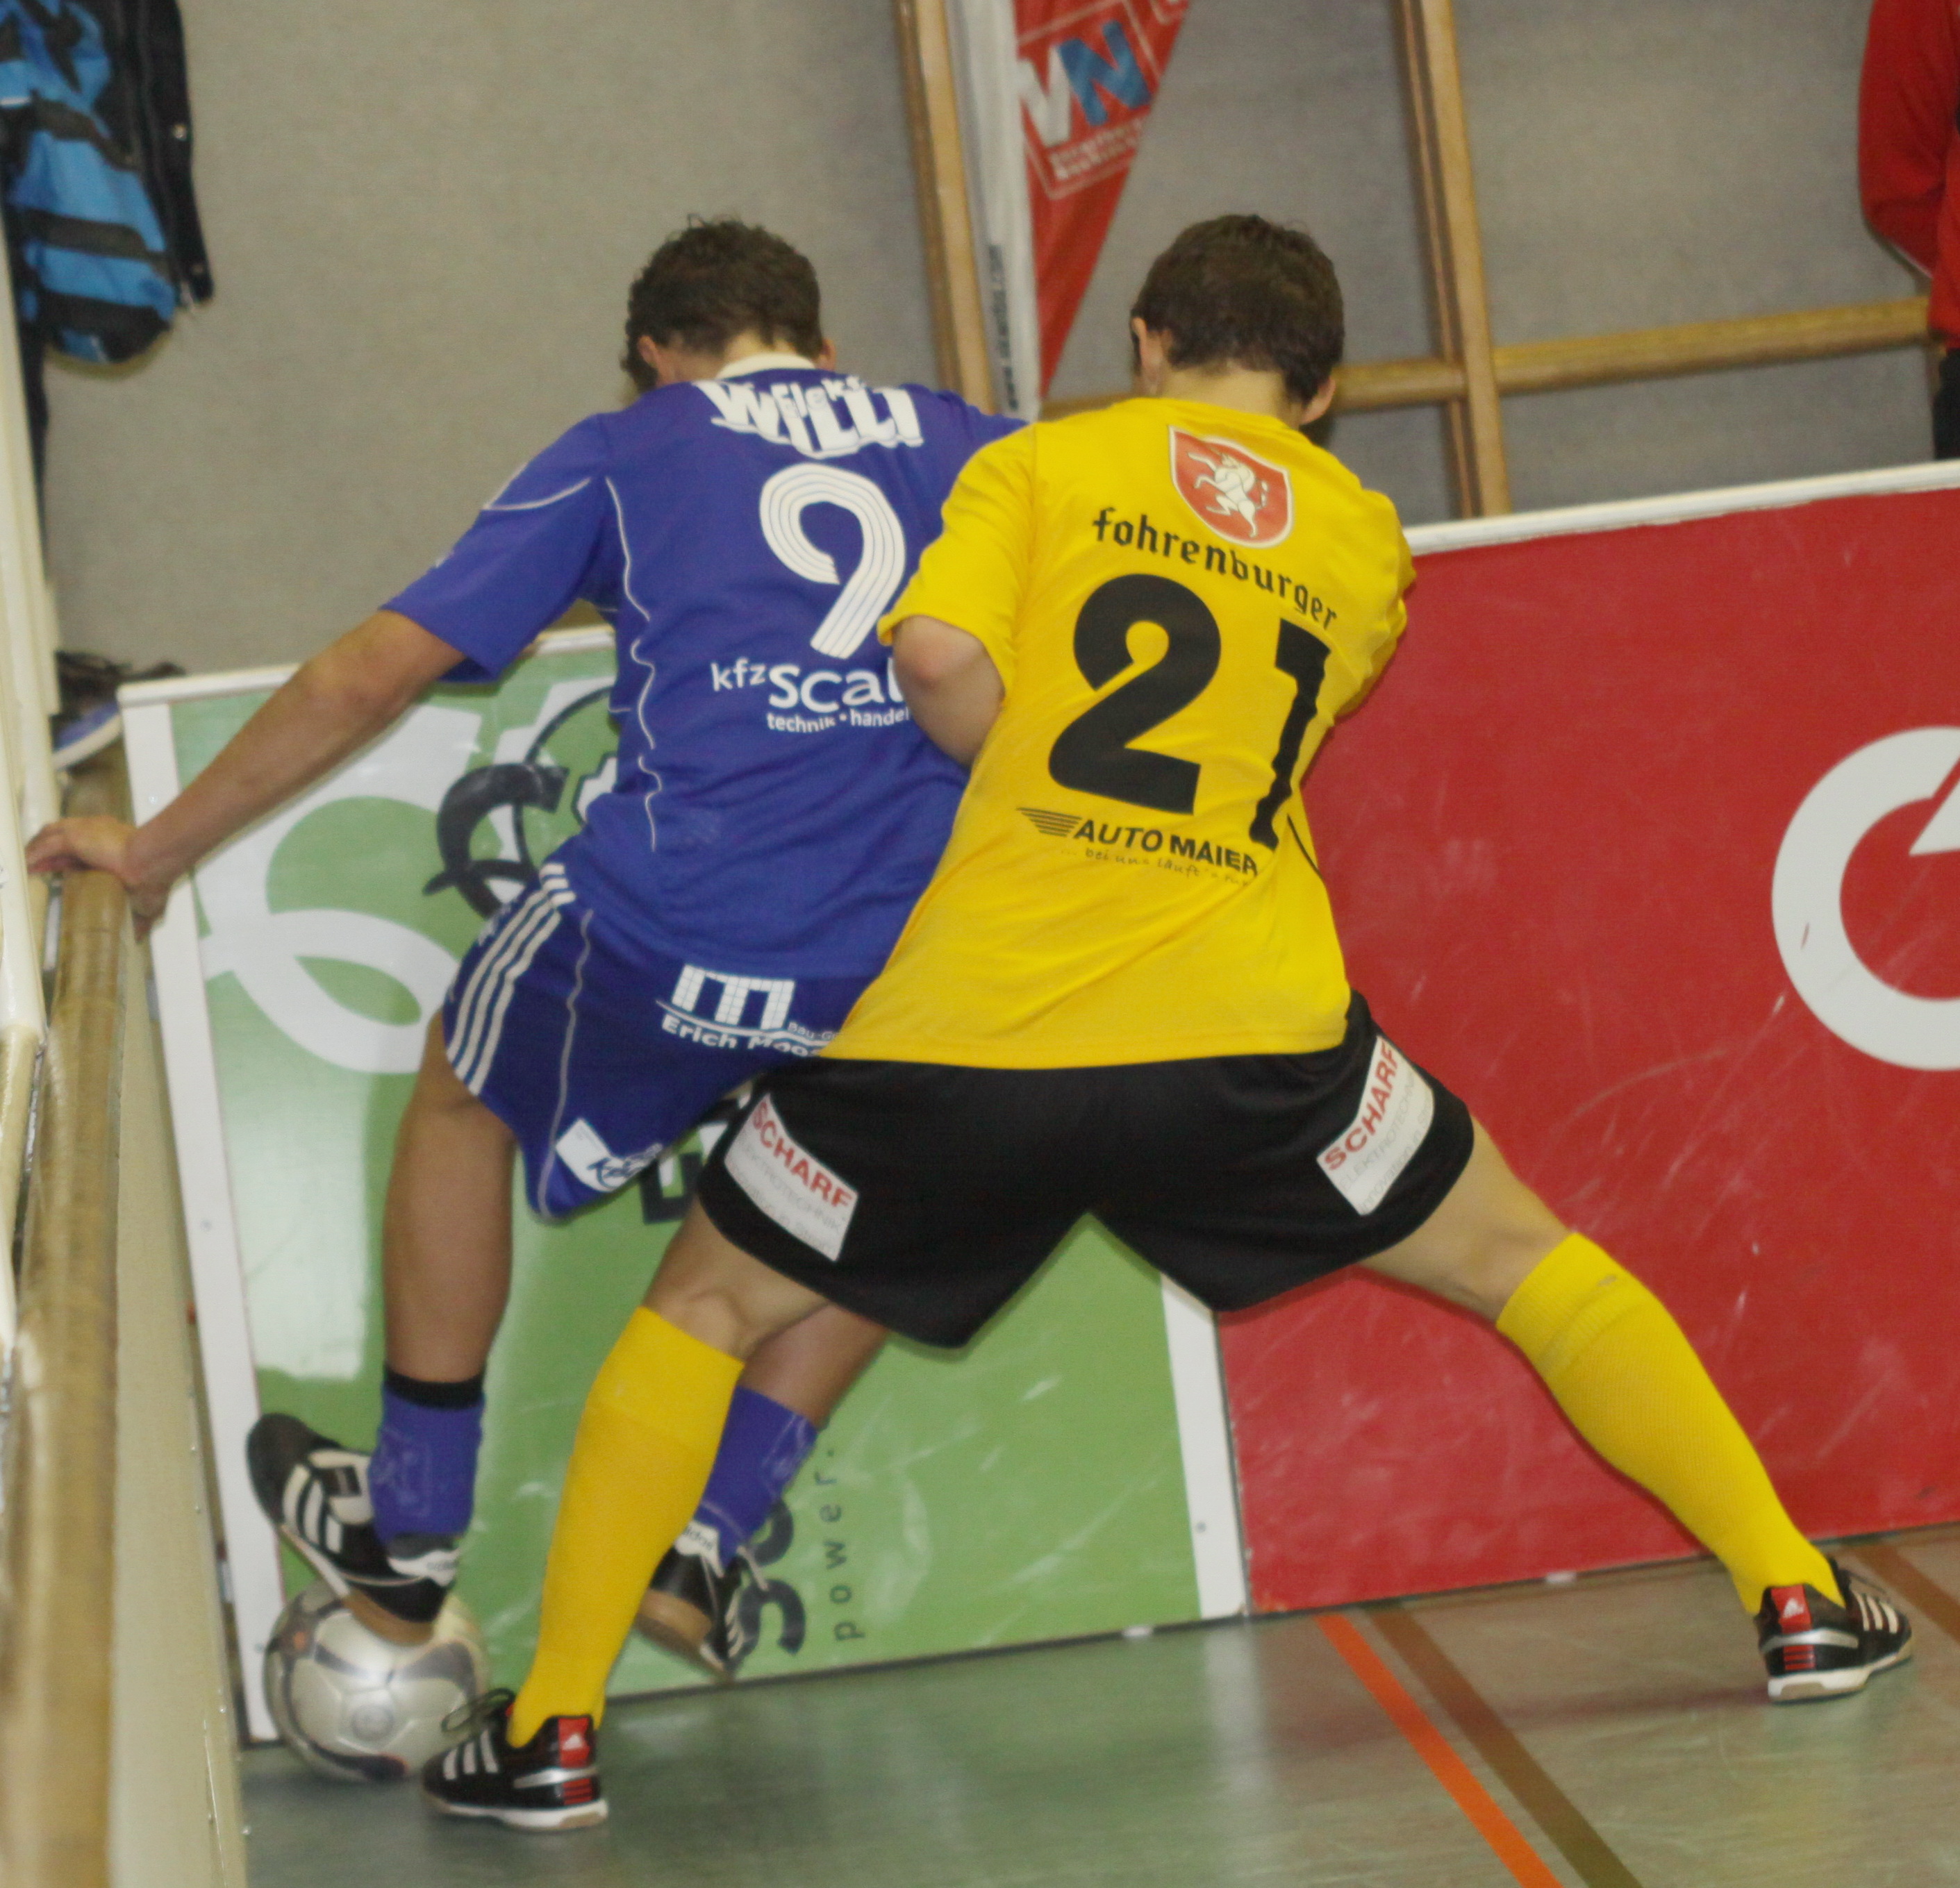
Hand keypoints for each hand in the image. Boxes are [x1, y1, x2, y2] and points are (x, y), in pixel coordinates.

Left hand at [25, 815, 173, 938]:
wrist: (153, 860)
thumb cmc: (157, 876)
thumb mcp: (149, 903)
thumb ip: (141, 919)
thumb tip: (137, 937)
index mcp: (116, 849)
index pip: (87, 854)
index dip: (71, 862)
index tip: (62, 872)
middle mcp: (100, 836)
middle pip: (67, 843)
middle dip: (52, 856)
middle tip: (41, 868)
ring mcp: (87, 833)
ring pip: (54, 838)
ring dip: (40, 850)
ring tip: (30, 865)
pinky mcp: (75, 836)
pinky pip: (47, 845)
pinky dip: (35, 854)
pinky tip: (28, 864)